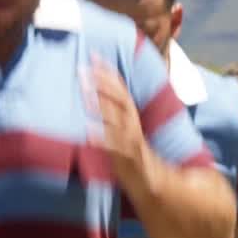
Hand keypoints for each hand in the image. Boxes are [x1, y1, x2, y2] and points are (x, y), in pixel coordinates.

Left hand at [84, 58, 148, 187]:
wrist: (153, 183)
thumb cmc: (131, 155)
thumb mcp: (123, 130)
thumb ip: (111, 113)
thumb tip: (91, 95)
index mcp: (130, 115)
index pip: (120, 87)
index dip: (108, 71)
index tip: (93, 55)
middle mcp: (132, 124)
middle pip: (119, 98)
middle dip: (102, 83)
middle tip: (83, 70)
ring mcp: (131, 140)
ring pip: (118, 119)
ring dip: (101, 105)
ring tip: (85, 94)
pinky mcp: (127, 158)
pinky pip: (115, 146)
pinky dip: (102, 139)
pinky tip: (87, 132)